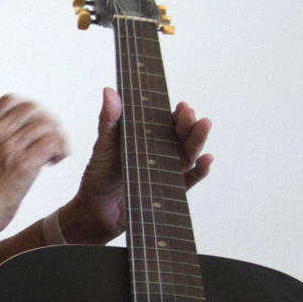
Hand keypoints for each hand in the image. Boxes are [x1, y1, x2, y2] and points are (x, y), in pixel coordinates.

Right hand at [0, 95, 68, 235]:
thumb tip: (11, 138)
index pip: (11, 101)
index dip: (29, 110)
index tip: (35, 126)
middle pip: (32, 110)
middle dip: (47, 121)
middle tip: (51, 138)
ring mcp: (9, 147)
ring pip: (46, 125)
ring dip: (56, 138)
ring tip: (55, 154)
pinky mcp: (24, 164)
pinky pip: (52, 142)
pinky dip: (60, 149)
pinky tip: (56, 160)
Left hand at [69, 88, 212, 240]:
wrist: (95, 211)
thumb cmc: (99, 175)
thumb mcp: (104, 145)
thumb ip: (109, 120)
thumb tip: (109, 91)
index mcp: (146, 138)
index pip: (167, 122)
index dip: (177, 114)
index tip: (182, 106)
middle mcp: (160, 152)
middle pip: (181, 136)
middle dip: (189, 124)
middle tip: (190, 114)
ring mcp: (166, 171)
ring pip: (188, 154)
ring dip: (198, 140)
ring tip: (204, 125)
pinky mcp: (169, 191)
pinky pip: (188, 180)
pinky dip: (200, 171)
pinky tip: (206, 160)